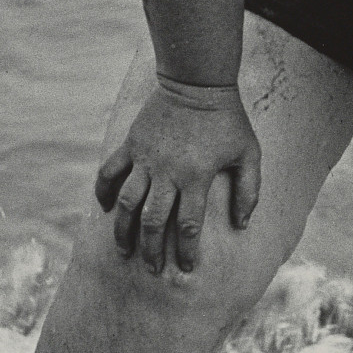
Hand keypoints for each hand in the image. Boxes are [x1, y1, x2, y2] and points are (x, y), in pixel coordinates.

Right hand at [94, 75, 261, 272]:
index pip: (188, 225)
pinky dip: (104, 192)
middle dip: (151, 250)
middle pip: (153, 221)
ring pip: (127, 203)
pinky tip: (105, 209)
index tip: (185, 268)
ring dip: (123, 231)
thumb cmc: (227, 120)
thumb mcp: (248, 153)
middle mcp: (167, 172)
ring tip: (124, 252)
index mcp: (196, 177)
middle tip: (152, 270)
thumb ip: (248, 190)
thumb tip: (243, 224)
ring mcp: (145, 159)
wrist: (197, 83)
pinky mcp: (131, 145)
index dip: (185, 251)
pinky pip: (109, 173)